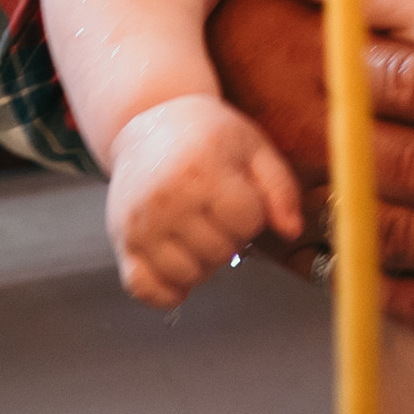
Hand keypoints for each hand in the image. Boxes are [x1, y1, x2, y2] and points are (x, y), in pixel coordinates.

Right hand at [103, 92, 304, 307]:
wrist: (151, 121)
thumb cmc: (208, 135)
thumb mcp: (254, 146)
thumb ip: (280, 188)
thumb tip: (291, 231)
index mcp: (203, 172)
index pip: (248, 222)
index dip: (254, 216)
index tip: (243, 199)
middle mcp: (167, 200)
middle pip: (220, 252)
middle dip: (231, 239)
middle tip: (220, 215)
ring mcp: (140, 224)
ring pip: (187, 276)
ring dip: (203, 264)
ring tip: (200, 234)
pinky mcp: (122, 240)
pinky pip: (142, 289)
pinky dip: (165, 291)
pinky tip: (177, 270)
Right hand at [208, 0, 413, 338]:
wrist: (167, 67)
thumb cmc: (266, 10)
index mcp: (313, 55)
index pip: (405, 80)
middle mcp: (301, 128)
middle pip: (412, 164)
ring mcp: (287, 190)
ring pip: (389, 227)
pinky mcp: (277, 235)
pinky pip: (343, 274)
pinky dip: (400, 298)